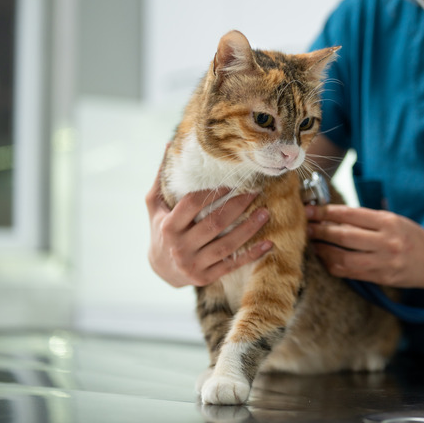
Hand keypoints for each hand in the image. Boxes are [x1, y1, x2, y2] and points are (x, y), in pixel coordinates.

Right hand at [145, 151, 271, 287]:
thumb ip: (162, 178)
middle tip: (257, 192)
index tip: (231, 181)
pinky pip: (232, 265)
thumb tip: (170, 144)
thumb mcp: (155, 205)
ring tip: (266, 213)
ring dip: (249, 229)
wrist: (160, 269)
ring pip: (226, 245)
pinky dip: (252, 255)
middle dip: (238, 207)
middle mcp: (180, 247)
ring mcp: (193, 264)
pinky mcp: (205, 278)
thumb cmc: (160, 229)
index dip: (213, 192)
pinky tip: (269, 244)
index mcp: (168, 226)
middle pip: (214, 223)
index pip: (192, 204)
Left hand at [305, 205, 423, 287]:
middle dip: (320, 231)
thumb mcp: (394, 220)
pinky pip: (350, 273)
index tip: (310, 210)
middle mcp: (386, 242)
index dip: (326, 213)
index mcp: (389, 222)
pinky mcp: (381, 278)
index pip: (351, 215)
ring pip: (343, 258)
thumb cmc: (412, 237)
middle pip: (344, 236)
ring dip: (323, 251)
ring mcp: (383, 262)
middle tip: (305, 227)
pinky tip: (326, 259)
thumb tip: (333, 216)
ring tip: (312, 244)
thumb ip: (367, 220)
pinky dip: (334, 265)